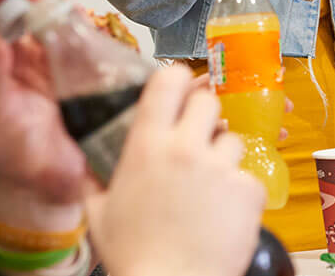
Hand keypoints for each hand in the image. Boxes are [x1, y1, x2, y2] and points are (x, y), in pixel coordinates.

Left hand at [0, 0, 88, 233]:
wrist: (37, 190)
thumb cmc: (3, 153)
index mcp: (5, 66)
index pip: (3, 25)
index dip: (6, 3)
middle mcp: (36, 64)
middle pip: (42, 20)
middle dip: (45, 0)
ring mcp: (67, 73)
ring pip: (73, 32)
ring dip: (72, 15)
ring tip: (70, 7)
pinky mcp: (94, 86)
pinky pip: (100, 56)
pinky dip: (101, 40)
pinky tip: (97, 33)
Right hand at [85, 65, 264, 275]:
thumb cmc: (132, 253)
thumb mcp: (97, 212)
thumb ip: (92, 177)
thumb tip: (85, 156)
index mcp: (147, 146)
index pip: (169, 80)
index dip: (178, 81)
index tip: (179, 93)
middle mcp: (186, 148)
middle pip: (208, 102)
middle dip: (204, 118)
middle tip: (195, 144)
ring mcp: (221, 167)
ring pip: (232, 138)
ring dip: (222, 157)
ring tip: (206, 190)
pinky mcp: (249, 188)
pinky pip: (248, 175)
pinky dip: (239, 192)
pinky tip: (222, 214)